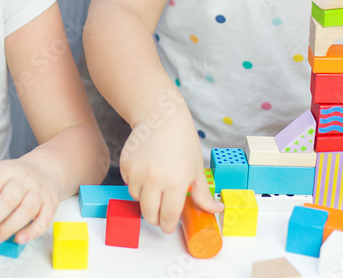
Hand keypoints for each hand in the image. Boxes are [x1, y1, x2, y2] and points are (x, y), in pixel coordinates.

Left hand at [0, 158, 58, 244]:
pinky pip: (44, 219)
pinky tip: (19, 239)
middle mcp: (23, 179)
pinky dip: (32, 231)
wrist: (45, 169)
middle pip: (7, 200)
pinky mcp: (50, 204)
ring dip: (8, 227)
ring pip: (26, 210)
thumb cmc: (13, 176)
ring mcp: (38, 192)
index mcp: (5, 170)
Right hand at [119, 101, 221, 232]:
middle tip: (160, 212)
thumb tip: (216, 210)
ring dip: (145, 198)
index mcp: (176, 182)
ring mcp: (137, 172)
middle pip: (149, 214)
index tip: (168, 226)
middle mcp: (155, 179)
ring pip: (137, 199)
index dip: (168, 225)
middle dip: (155, 217)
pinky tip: (146, 171)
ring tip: (155, 184)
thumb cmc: (183, 141)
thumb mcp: (197, 168)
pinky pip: (128, 184)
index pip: (168, 217)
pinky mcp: (126, 164)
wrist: (161, 117)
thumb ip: (203, 194)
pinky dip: (135, 183)